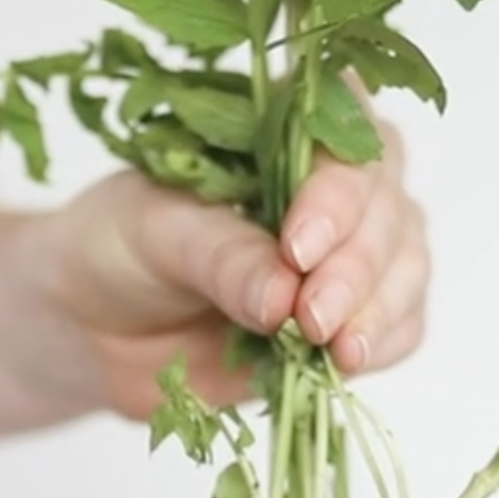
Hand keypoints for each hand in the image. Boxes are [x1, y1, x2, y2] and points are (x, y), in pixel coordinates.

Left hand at [25, 116, 427, 416]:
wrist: (93, 328)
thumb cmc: (115, 249)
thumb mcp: (152, 235)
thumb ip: (219, 258)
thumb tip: (284, 297)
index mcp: (282, 136)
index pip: (342, 137)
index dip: (337, 190)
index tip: (300, 247)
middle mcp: (330, 188)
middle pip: (386, 206)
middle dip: (357, 265)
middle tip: (313, 315)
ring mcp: (348, 255)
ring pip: (405, 266)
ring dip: (380, 307)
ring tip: (335, 347)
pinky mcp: (347, 320)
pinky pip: (400, 326)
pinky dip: (385, 342)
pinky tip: (349, 360)